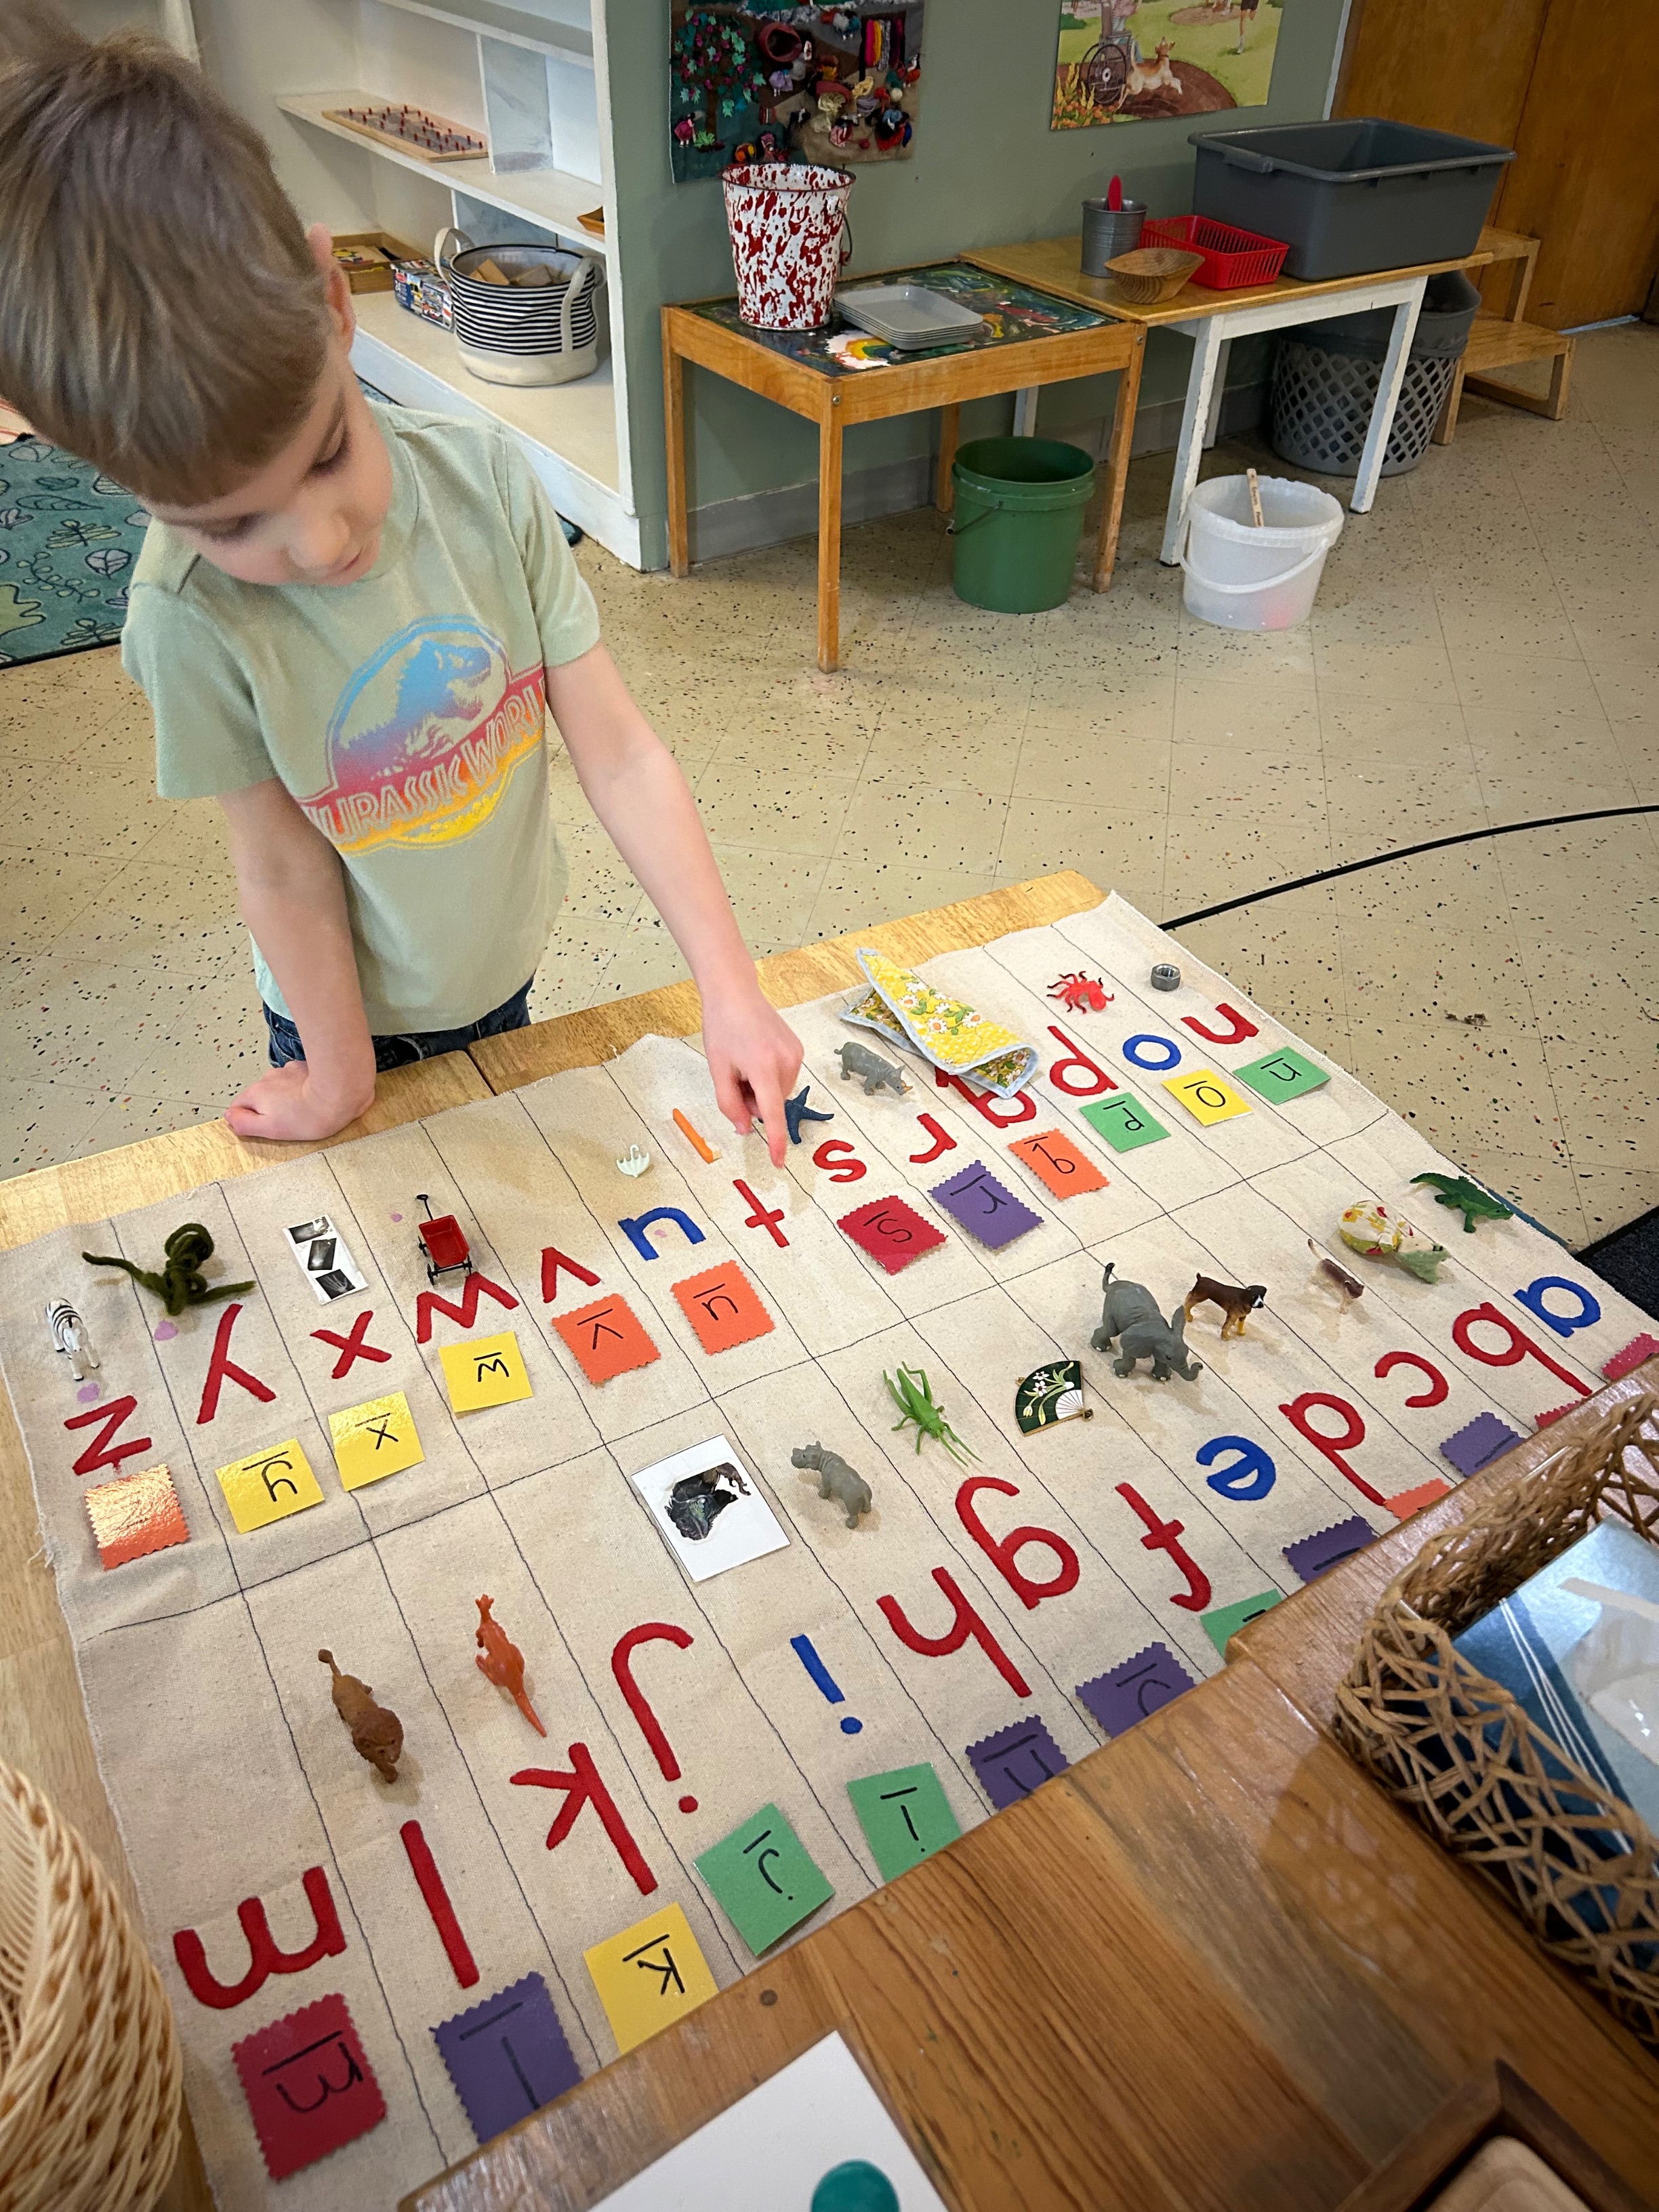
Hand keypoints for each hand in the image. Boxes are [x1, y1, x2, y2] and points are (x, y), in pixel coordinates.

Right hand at [225, 1059, 374, 1142]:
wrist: (340, 1092)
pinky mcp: (304, 1067)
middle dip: (269, 1108)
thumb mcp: (271, 1129)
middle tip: (288, 1121)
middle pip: (259, 1096)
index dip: (248, 1119)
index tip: (264, 1127)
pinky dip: (301, 1088)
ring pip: (278, 1087)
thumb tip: (230, 1118)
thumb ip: (245, 1124)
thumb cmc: (310, 1115)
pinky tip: (313, 1097)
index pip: (238, 1106)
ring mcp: (287, 1070)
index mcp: (257, 1093)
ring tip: (304, 1109)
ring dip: (286, 1097)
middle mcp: (268, 1078)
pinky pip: (296, 1080)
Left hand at [701, 984, 803, 1168]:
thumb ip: (729, 1104)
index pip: (772, 1113)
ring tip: (745, 1062)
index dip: (775, 1141)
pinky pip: (783, 1078)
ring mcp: (795, 1054)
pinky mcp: (798, 1049)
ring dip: (761, 1088)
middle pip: (771, 1103)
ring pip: (777, 1092)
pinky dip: (769, 1077)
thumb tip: (745, 1130)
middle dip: (753, 1100)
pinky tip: (756, 1056)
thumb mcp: (718, 1070)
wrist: (735, 993)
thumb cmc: (722, 1029)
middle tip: (735, 1076)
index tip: (778, 1162)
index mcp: (763, 1067)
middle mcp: (786, 1061)